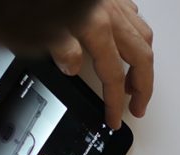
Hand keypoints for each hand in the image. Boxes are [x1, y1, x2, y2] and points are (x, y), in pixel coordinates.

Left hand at [50, 0, 153, 129]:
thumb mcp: (35, 25)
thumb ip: (58, 46)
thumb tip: (70, 65)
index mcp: (93, 25)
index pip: (113, 75)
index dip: (115, 102)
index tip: (113, 118)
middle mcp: (109, 14)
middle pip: (141, 58)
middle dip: (143, 87)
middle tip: (138, 107)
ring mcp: (112, 4)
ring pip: (143, 36)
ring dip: (144, 63)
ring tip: (136, 82)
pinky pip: (133, 17)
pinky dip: (136, 35)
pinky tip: (128, 41)